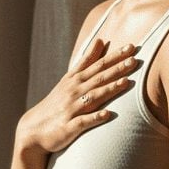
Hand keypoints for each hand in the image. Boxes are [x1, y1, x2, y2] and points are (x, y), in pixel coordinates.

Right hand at [17, 36, 139, 154]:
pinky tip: (107, 114)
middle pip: (98, 78)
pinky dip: (94, 117)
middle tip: (134, 59)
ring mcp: (71, 109)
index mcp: (75, 80)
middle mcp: (74, 91)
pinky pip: (83, 121)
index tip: (130, 47)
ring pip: (93, 97)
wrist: (34, 129)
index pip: (97, 64)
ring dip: (109, 89)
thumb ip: (86, 60)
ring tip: (125, 82)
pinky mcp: (69, 127)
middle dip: (116, 68)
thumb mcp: (70, 79)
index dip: (114, 56)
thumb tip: (100, 40)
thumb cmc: (57, 102)